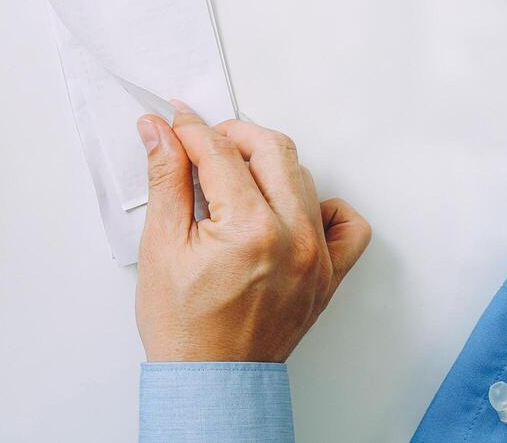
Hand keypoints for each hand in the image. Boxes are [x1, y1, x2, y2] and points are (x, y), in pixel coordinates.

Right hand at [134, 102, 370, 362]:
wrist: (210, 383)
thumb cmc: (185, 330)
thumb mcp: (161, 246)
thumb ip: (165, 179)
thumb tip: (159, 132)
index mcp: (251, 229)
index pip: (221, 151)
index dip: (191, 130)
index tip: (174, 124)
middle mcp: (294, 238)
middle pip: (271, 149)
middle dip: (231, 135)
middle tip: (201, 143)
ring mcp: (318, 257)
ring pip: (303, 177)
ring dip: (267, 165)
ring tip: (232, 179)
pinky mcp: (329, 274)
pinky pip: (347, 225)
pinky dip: (323, 207)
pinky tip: (289, 208)